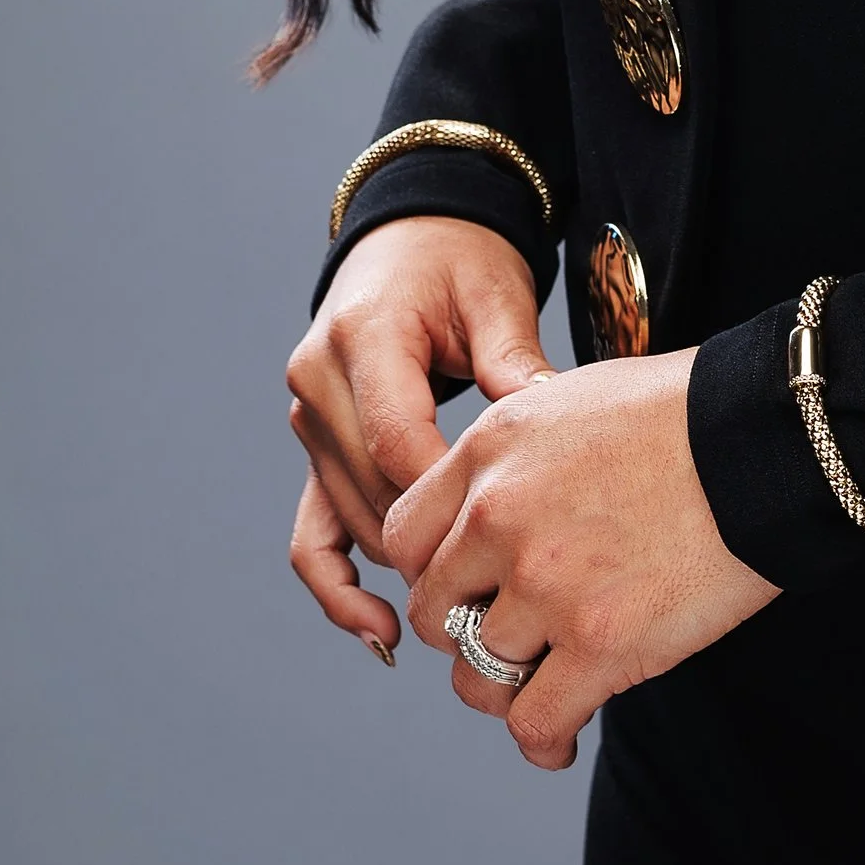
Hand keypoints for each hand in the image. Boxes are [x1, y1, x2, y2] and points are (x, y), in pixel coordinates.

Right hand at [286, 215, 552, 660]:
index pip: (398, 441)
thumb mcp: (497, 296)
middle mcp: (319, 381)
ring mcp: (308, 419)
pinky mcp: (314, 448)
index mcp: (364, 335)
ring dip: (400, 564)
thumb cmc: (461, 259)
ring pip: (348, 517)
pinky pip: (312, 531)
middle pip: (371, 488)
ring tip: (465, 620)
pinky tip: (378, 630)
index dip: (447, 499)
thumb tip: (557, 436)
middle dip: (433, 540)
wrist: (413, 234)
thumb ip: (514, 366)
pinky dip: (336, 583)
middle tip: (499, 591)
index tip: (503, 539)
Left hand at [385, 351, 778, 766]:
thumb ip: (513, 456)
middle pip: (434, 614)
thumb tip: (487, 508)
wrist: (761, 438)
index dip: (431, 570)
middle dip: (465, 631)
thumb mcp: (571, 400)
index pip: (403, 538)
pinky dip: (543, 740)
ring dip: (506, 689)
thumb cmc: (682, 412)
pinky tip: (560, 738)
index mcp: (490, 451)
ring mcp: (547, 586)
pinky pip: (534, 722)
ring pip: (479, 678)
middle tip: (507, 635)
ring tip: (539, 685)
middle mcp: (500, 518)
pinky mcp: (600, 645)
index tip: (465, 584)